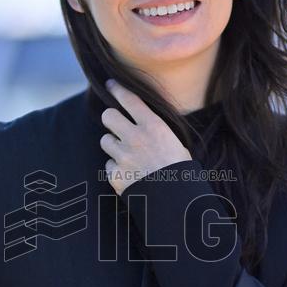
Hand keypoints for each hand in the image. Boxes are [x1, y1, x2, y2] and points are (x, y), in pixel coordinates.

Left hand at [100, 80, 191, 196]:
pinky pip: (108, 164)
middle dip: (111, 119)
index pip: (129, 99)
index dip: (117, 89)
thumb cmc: (181, 171)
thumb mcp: (175, 143)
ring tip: (127, 154)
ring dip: (113, 145)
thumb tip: (145, 122)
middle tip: (117, 125)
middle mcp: (134, 138)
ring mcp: (122, 157)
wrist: (175, 201)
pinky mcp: (115, 175)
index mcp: (153, 127)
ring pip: (105, 140)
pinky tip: (129, 173)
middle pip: (108, 116)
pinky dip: (116, 168)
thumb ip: (156, 130)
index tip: (110, 85)